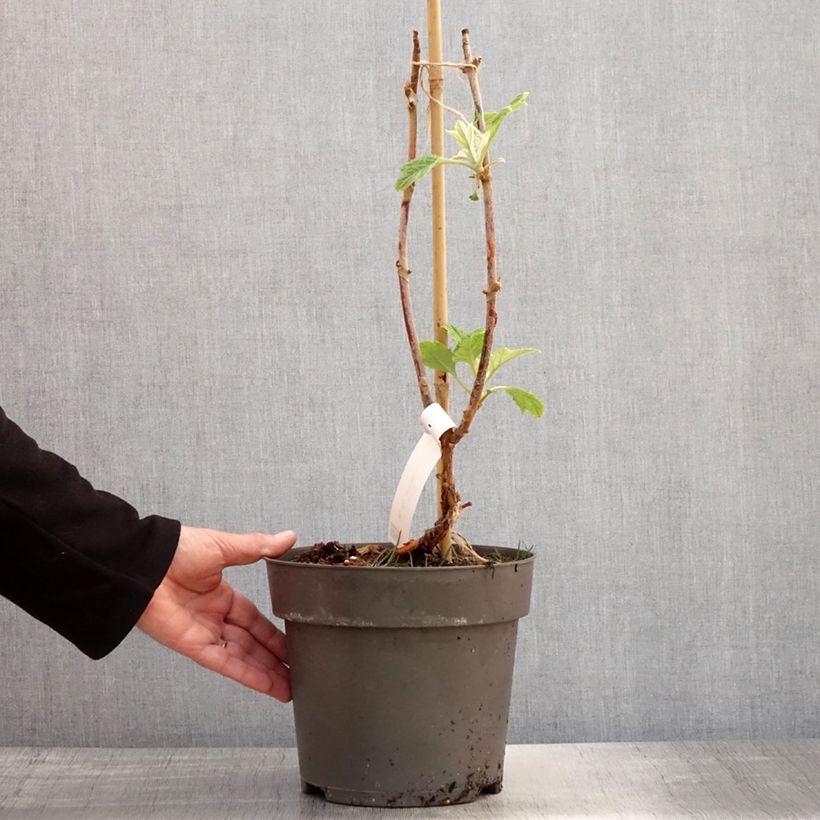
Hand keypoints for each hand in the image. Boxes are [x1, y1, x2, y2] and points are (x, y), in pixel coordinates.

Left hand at [137, 525, 296, 700]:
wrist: (143, 564)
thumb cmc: (175, 550)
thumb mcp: (224, 546)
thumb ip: (258, 547)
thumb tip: (287, 538)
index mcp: (220, 594)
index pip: (254, 619)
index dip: (273, 633)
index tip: (293, 642)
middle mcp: (213, 617)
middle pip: (251, 644)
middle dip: (274, 659)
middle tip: (297, 671)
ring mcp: (204, 633)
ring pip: (242, 658)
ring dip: (266, 673)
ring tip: (290, 687)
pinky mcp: (194, 646)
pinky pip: (226, 664)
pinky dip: (248, 675)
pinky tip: (268, 685)